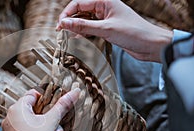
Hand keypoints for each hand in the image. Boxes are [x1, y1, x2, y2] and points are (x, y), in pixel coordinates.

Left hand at [2, 88, 79, 130]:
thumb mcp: (52, 121)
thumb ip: (63, 105)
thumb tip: (75, 92)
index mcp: (16, 109)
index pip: (32, 94)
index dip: (46, 97)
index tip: (55, 101)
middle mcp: (11, 119)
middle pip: (36, 111)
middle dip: (51, 120)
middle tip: (57, 126)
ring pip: (35, 125)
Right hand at [56, 0, 172, 61]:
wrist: (151, 45)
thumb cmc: (135, 33)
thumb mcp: (106, 29)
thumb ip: (83, 26)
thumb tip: (64, 23)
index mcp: (104, 1)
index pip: (78, 3)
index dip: (67, 14)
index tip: (60, 26)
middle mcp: (104, 7)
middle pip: (80, 10)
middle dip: (70, 20)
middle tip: (61, 32)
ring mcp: (105, 18)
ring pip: (84, 20)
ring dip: (76, 27)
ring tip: (68, 36)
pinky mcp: (107, 28)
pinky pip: (90, 28)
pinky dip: (83, 33)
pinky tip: (78, 39)